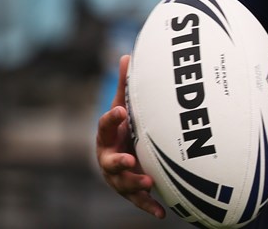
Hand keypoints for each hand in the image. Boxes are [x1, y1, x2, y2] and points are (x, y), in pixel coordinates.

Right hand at [95, 54, 164, 218]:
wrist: (122, 155)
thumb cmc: (124, 127)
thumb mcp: (123, 107)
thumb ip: (125, 86)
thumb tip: (126, 54)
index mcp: (107, 135)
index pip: (105, 125)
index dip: (112, 118)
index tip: (123, 111)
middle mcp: (109, 158)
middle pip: (110, 161)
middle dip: (119, 161)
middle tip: (130, 159)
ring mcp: (118, 177)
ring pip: (123, 183)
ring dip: (135, 183)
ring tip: (147, 182)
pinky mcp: (130, 191)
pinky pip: (139, 201)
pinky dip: (149, 206)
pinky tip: (162, 213)